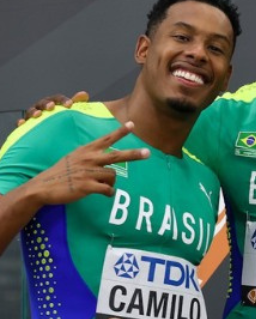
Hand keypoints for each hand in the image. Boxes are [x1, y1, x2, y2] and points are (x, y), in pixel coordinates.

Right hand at [17, 91, 88, 126]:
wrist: (53, 130)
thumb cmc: (63, 118)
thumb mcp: (70, 111)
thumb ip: (77, 103)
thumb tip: (84, 94)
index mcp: (54, 102)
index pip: (58, 98)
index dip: (63, 100)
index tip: (70, 105)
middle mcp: (42, 106)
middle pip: (43, 103)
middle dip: (47, 104)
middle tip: (51, 106)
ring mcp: (34, 115)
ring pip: (31, 111)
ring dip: (34, 112)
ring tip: (38, 114)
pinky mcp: (27, 125)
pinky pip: (23, 123)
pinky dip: (21, 122)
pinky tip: (22, 123)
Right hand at [30, 121, 148, 205]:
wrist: (43, 186)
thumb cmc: (61, 172)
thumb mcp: (73, 157)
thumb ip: (89, 155)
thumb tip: (105, 157)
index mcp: (86, 150)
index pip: (106, 139)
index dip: (120, 132)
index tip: (132, 125)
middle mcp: (88, 159)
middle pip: (116, 155)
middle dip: (133, 154)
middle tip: (148, 153)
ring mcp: (88, 172)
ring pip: (113, 176)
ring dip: (112, 183)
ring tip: (103, 186)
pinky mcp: (86, 186)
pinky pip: (108, 190)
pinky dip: (109, 193)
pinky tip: (104, 194)